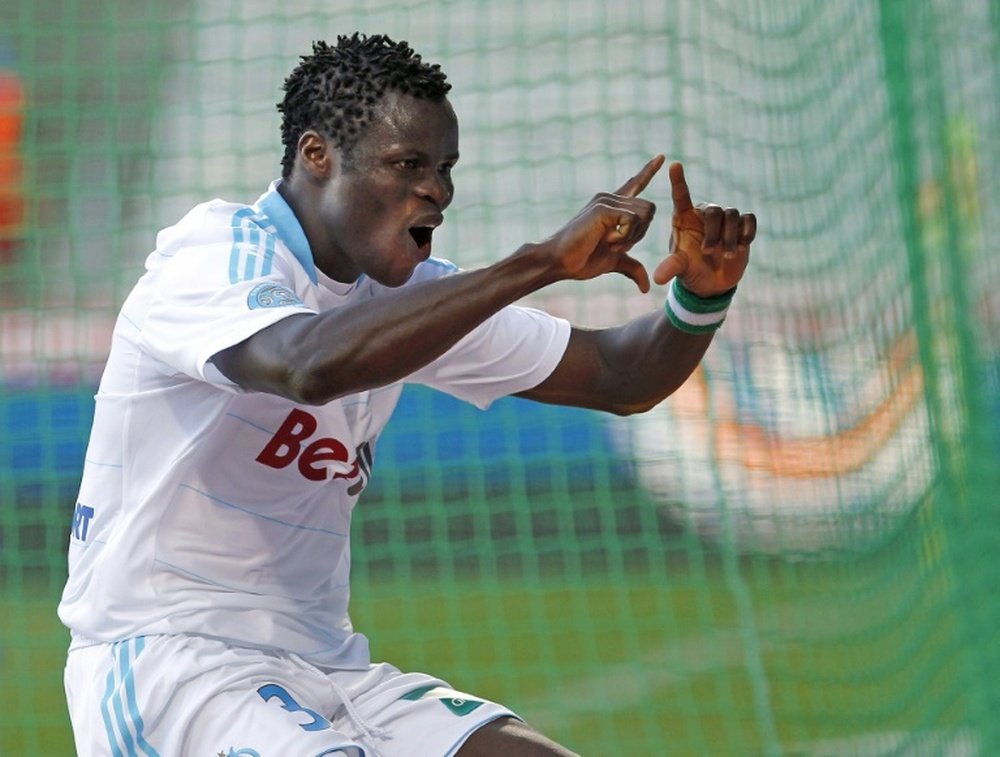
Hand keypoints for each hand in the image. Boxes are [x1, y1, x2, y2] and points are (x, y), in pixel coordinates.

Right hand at [541, 155, 665, 292]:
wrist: (559, 262)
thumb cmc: (580, 260)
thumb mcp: (613, 263)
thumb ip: (631, 267)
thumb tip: (646, 287)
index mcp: (613, 207)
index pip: (635, 184)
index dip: (649, 170)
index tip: (661, 156)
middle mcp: (610, 198)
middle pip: (649, 209)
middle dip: (640, 234)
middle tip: (615, 245)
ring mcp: (606, 201)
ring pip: (644, 213)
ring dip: (631, 236)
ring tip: (608, 242)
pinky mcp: (603, 208)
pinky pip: (632, 219)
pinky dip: (624, 236)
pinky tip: (606, 240)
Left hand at [653, 162, 755, 296]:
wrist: (713, 282)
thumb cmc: (691, 271)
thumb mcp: (680, 269)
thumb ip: (671, 268)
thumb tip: (657, 279)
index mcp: (683, 219)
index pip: (680, 196)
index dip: (678, 181)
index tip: (674, 165)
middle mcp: (703, 214)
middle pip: (714, 210)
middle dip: (714, 232)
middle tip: (708, 252)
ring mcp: (724, 219)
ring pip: (732, 215)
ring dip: (729, 237)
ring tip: (727, 255)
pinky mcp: (741, 226)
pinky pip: (748, 219)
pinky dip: (746, 233)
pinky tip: (741, 246)